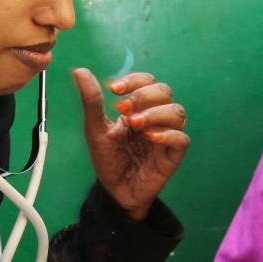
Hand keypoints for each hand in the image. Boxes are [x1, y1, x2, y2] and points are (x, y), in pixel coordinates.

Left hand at [73, 68, 189, 220]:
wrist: (113, 190)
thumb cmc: (108, 159)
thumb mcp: (95, 129)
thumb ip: (92, 101)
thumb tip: (80, 71)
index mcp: (139, 107)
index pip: (147, 81)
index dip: (134, 80)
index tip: (114, 89)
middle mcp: (156, 118)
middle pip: (164, 91)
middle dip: (143, 96)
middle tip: (122, 109)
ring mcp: (166, 135)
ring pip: (177, 112)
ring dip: (155, 113)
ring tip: (135, 124)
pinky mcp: (172, 155)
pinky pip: (182, 139)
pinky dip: (168, 135)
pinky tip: (150, 137)